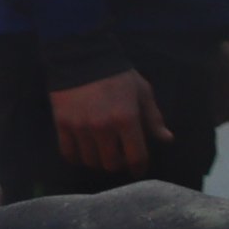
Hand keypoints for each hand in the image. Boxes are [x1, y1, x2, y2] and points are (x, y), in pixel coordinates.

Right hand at [49, 68, 172, 176]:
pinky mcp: (62, 125)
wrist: (82, 57)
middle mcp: (103, 128)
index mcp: (126, 119)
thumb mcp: (142, 92)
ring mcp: (80, 128)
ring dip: (97, 161)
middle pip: (110, 163)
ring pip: (90, 160)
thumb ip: (153, 118)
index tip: (138, 170)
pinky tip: (82, 153)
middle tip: (119, 159)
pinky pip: (68, 152)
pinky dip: (76, 158)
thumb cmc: (117, 75)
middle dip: (117, 164)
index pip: (136, 156)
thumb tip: (166, 139)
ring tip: (101, 154)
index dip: (139, 168)